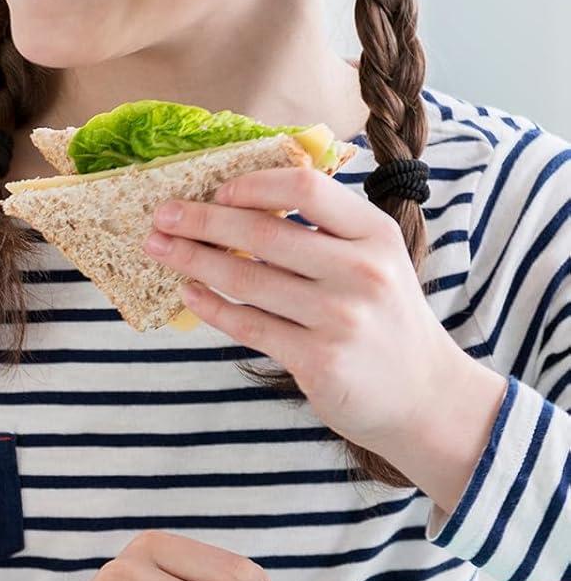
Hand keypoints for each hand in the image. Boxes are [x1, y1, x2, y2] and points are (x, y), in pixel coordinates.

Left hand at [144, 168, 506, 506]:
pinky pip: (249, 326)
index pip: (307, 188)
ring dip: (193, 261)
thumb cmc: (384, 321)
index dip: (254, 185)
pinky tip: (188, 293)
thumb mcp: (375, 261)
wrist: (421, 394)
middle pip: (264, 233)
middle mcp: (360, 270)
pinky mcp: (317, 359)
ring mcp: (339, 317)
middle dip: (203, 221)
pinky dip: (211, 307)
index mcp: (374, 233)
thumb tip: (245, 206)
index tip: (217, 191)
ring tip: (160, 250)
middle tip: (162, 215)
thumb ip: (326, 233)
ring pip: (247, 280)